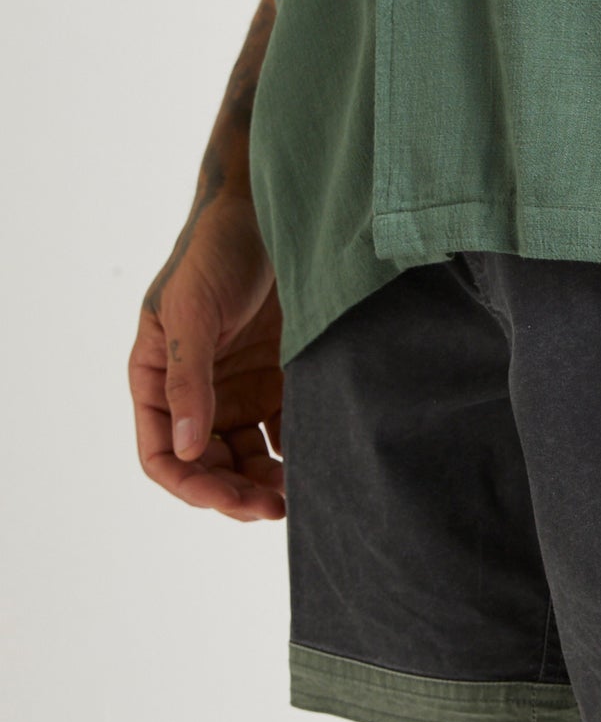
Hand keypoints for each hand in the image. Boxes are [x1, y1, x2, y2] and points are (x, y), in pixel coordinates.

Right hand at [128, 194, 285, 521]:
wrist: (276, 214)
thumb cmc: (216, 250)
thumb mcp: (191, 309)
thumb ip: (188, 378)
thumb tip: (188, 449)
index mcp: (158, 380)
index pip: (162, 455)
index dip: (193, 486)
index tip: (231, 500)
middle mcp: (197, 394)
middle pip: (209, 468)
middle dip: (237, 493)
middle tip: (277, 508)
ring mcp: (240, 392)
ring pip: (249, 460)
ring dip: (270, 483)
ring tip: (302, 491)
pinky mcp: (281, 382)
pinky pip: (286, 434)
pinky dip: (300, 453)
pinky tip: (320, 457)